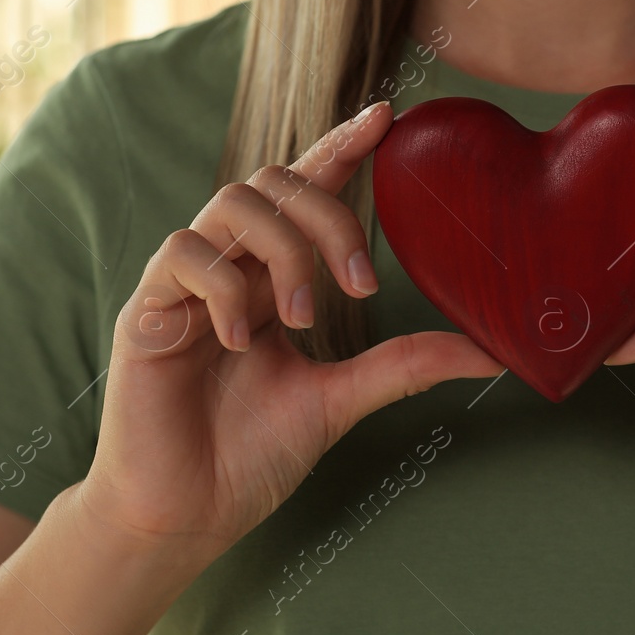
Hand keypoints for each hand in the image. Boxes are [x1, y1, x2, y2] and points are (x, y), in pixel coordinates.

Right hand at [77, 100, 501, 566]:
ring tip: (302, 317)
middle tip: (361, 283)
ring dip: (283, 250)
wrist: (184, 516)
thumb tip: (489, 351)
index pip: (304, 189)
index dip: (340, 147)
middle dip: (328, 216)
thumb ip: (402, 365)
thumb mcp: (339, 400)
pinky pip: (183, 254)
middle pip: (274, 182)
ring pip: (232, 203)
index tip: (387, 118)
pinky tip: (238, 340)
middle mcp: (228, 267)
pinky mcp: (146, 309)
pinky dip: (224, 286)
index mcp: (269, 278)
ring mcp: (184, 285)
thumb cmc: (248, 456)